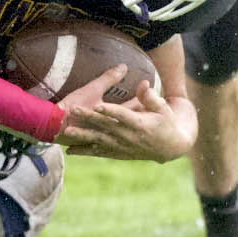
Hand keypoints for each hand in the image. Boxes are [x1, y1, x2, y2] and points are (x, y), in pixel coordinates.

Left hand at [56, 69, 187, 160]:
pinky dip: (85, 151)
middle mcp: (129, 137)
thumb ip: (151, 97)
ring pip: (99, 140)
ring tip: (67, 131)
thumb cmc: (168, 124)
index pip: (122, 115)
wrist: (170, 149)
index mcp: (141, 124)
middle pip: (105, 125)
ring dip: (83, 135)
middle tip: (73, 109)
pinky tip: (70, 149)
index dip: (110, 110)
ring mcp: (122, 146)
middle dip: (88, 117)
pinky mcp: (118, 153)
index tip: (97, 105)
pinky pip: (99, 152)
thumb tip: (144, 83)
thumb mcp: (165, 109)